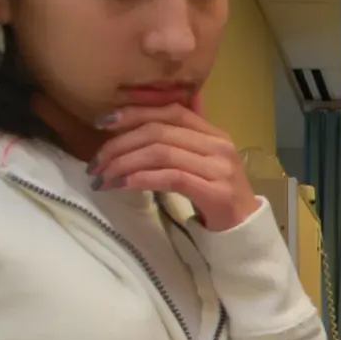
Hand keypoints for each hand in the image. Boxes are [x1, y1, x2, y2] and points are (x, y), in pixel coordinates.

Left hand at [90, 96, 260, 229]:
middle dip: (120, 144)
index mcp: (213, 133)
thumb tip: (137, 118)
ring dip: (125, 164)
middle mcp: (219, 145)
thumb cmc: (215, 193)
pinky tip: (122, 186)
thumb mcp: (199, 160)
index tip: (102, 123)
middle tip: (96, 162)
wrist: (244, 228)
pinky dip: (141, 179)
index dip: (134, 113)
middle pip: (159, 132)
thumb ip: (178, 138)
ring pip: (161, 154)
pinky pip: (170, 178)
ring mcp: (219, 168)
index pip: (170, 111)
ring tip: (104, 177)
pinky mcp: (216, 192)